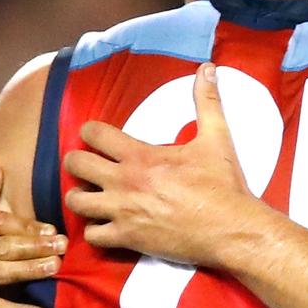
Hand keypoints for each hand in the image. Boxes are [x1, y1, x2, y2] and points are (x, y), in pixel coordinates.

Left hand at [64, 63, 253, 265]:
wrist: (231, 228)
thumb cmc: (223, 185)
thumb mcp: (217, 138)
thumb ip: (207, 101)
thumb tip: (208, 68)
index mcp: (142, 156)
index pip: (95, 134)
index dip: (90, 131)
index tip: (97, 135)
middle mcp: (125, 182)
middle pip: (76, 165)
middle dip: (77, 161)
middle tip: (88, 163)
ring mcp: (123, 212)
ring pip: (76, 201)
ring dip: (80, 196)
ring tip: (91, 194)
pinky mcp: (127, 238)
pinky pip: (92, 235)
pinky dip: (94, 229)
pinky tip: (105, 224)